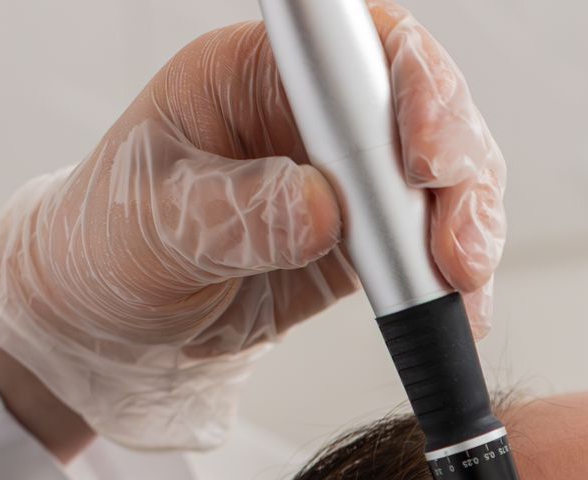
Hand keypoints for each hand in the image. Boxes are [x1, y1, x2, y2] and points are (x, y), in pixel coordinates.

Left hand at [0, 2, 504, 453]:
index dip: (410, 87)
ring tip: (461, 284)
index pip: (356, 48)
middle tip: (456, 244)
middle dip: (459, 171)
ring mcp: (355, 173)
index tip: (418, 160)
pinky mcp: (377, 233)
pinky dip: (462, 276)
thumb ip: (235, 214)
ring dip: (473, 226)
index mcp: (255, 72)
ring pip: (452, 173)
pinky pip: (444, 238)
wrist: (119, 324)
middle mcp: (317, 112)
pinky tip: (460, 308)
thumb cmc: (113, 250)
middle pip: (428, 106)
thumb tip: (320, 209)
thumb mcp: (152, 229)